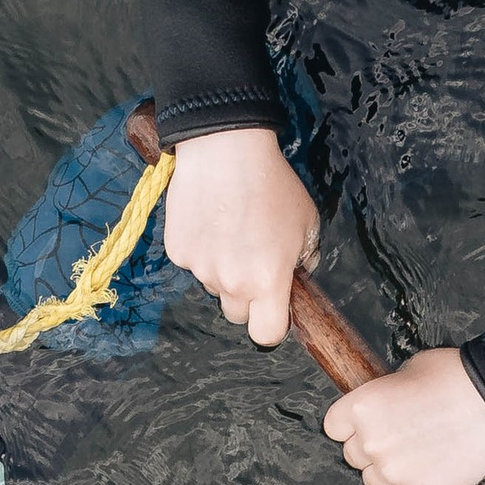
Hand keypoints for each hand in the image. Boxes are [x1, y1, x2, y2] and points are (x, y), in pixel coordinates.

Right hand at [162, 125, 318, 345]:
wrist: (225, 150)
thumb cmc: (271, 184)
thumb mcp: (307, 221)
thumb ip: (307, 257)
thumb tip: (299, 272)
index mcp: (267, 281)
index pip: (266, 335)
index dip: (272, 326)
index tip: (274, 310)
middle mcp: (231, 282)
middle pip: (236, 313)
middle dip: (246, 297)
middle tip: (253, 260)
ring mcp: (200, 268)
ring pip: (213, 285)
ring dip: (222, 270)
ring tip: (231, 229)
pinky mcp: (177, 251)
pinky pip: (192, 263)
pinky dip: (201, 248)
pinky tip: (210, 220)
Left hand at [324, 348, 484, 484]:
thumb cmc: (456, 376)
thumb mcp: (408, 370)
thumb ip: (385, 394)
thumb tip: (384, 406)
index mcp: (361, 407)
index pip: (334, 428)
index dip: (352, 426)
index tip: (371, 424)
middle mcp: (370, 443)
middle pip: (354, 457)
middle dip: (375, 449)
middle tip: (405, 438)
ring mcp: (395, 473)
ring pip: (376, 483)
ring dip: (393, 474)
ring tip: (423, 455)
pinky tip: (431, 477)